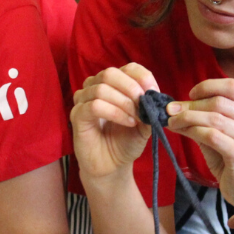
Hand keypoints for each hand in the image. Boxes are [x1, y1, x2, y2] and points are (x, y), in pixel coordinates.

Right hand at [71, 63, 158, 181]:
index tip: (154, 92)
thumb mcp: (145, 124)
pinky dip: (115, 112)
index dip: (142, 77)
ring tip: (136, 119)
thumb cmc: (126, 141)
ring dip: (124, 103)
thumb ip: (150, 109)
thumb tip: (156, 97)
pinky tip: (127, 122)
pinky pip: (94, 106)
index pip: (127, 68)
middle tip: (143, 104)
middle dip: (130, 88)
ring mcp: (84, 100)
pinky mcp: (77, 115)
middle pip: (110, 73)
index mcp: (114, 84)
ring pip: (101, 89)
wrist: (113, 165)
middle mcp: (96, 87)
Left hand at [166, 78, 233, 204]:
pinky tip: (182, 132)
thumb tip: (176, 107)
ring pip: (214, 118)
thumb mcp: (224, 134)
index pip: (232, 86)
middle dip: (191, 104)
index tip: (190, 94)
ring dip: (188, 118)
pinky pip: (212, 136)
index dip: (208, 86)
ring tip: (172, 121)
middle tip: (171, 110)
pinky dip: (193, 131)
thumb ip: (206, 118)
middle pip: (219, 102)